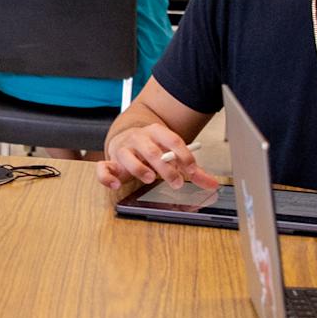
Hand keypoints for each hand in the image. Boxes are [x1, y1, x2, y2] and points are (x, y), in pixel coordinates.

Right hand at [96, 123, 218, 190]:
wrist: (127, 138)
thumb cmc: (152, 149)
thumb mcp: (173, 155)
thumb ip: (193, 170)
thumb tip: (213, 184)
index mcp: (157, 132)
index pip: (173, 140)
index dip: (183, 155)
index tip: (192, 169)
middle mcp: (139, 138)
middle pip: (152, 150)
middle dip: (164, 167)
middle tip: (176, 182)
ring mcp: (123, 149)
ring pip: (128, 156)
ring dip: (139, 168)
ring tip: (149, 178)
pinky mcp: (110, 162)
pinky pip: (103, 168)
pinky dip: (107, 177)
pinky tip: (116, 185)